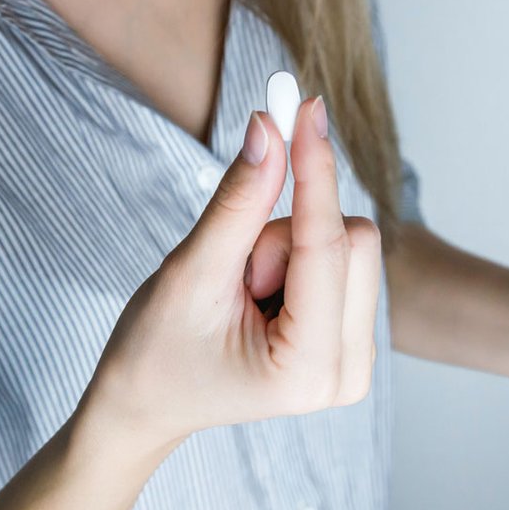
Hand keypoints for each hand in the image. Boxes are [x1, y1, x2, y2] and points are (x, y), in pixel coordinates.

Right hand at [83, 98, 381, 452]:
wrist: (150, 403)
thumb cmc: (156, 352)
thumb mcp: (191, 274)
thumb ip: (237, 202)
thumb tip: (270, 127)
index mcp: (308, 370)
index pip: (326, 245)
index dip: (314, 169)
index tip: (306, 106)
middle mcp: (349, 373)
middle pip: (355, 241)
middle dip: (287, 234)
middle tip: (238, 271)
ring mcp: (357, 360)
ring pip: (351, 246)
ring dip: (290, 249)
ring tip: (244, 292)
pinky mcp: (353, 339)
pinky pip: (344, 262)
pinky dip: (301, 260)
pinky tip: (265, 297)